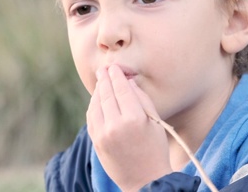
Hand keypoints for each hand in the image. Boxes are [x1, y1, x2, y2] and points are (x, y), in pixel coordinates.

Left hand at [87, 65, 172, 190]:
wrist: (144, 181)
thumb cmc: (155, 149)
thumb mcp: (155, 122)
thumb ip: (142, 98)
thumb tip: (128, 81)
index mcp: (134, 118)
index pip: (121, 89)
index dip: (117, 75)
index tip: (114, 67)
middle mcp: (116, 125)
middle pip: (106, 94)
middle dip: (104, 79)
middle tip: (103, 69)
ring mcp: (103, 134)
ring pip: (96, 104)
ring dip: (98, 91)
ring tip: (101, 82)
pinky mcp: (96, 142)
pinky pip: (91, 117)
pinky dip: (93, 105)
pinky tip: (97, 99)